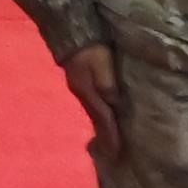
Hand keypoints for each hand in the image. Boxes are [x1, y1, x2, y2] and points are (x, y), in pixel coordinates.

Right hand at [62, 39, 123, 165]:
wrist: (70, 31)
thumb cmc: (90, 48)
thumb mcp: (102, 65)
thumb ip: (108, 85)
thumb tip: (114, 106)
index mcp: (87, 92)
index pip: (103, 119)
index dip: (111, 137)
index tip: (117, 155)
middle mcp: (82, 93)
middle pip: (97, 118)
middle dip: (106, 135)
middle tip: (115, 153)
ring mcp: (80, 87)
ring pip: (95, 111)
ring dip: (103, 125)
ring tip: (112, 138)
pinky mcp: (81, 80)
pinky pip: (93, 102)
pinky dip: (100, 112)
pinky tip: (106, 113)